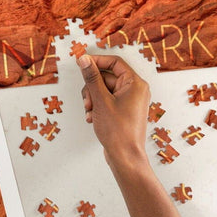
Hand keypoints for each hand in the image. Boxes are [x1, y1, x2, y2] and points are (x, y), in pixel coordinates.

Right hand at [77, 54, 150, 168]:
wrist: (125, 157)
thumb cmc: (118, 131)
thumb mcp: (101, 100)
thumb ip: (92, 77)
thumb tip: (84, 59)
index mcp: (135, 83)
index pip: (114, 62)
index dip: (96, 61)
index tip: (81, 63)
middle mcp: (134, 90)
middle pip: (106, 77)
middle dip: (92, 88)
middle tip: (88, 101)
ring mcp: (129, 101)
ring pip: (103, 89)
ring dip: (92, 98)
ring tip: (90, 111)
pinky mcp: (123, 110)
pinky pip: (106, 99)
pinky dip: (96, 106)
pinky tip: (92, 117)